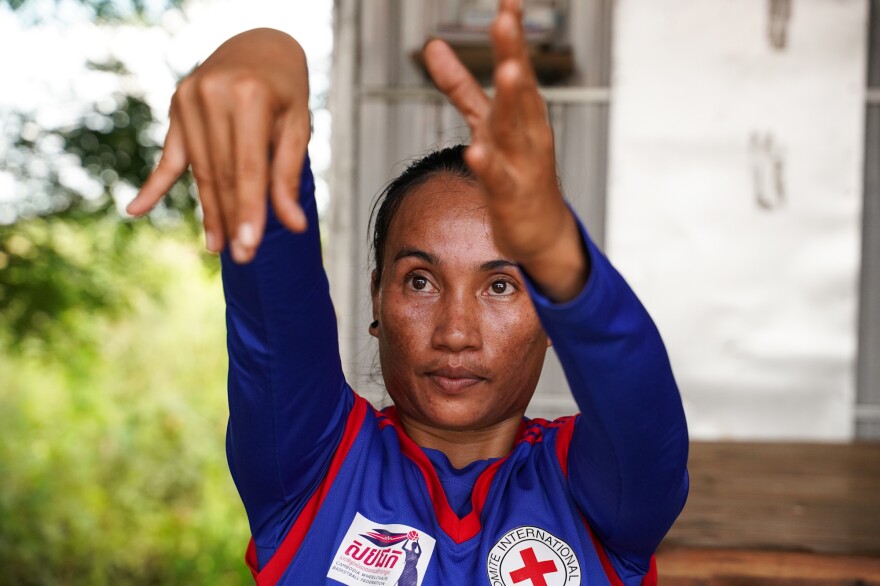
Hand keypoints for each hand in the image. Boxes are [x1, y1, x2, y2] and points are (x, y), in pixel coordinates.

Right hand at [126, 28, 310, 262]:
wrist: (258, 46)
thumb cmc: (286, 90)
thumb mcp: (297, 126)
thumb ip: (288, 175)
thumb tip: (293, 226)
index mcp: (248, 96)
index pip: (248, 168)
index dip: (249, 210)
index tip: (251, 246)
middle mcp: (212, 95)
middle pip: (221, 173)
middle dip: (232, 218)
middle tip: (242, 258)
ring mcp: (187, 100)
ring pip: (200, 171)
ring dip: (209, 212)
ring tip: (219, 247)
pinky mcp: (175, 108)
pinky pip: (168, 156)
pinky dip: (155, 186)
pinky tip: (136, 210)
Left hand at [424, 0, 588, 300]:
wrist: (541, 232)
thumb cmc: (516, 172)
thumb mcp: (485, 123)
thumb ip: (459, 85)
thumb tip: (432, 45)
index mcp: (522, 111)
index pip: (515, 66)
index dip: (510, 35)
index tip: (508, 0)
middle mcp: (526, 132)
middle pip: (518, 89)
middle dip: (513, 54)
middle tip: (507, 19)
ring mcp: (521, 164)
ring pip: (514, 130)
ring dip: (511, 100)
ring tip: (507, 70)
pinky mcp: (510, 197)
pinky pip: (498, 179)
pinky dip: (489, 166)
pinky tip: (476, 151)